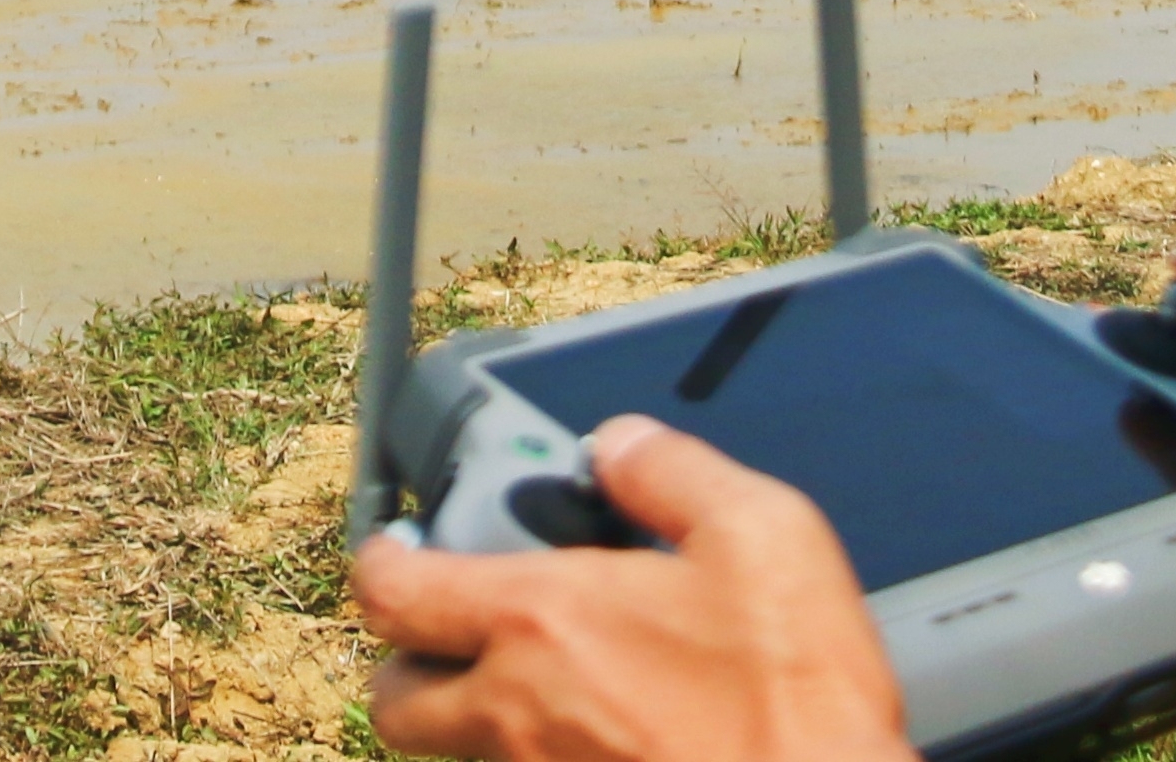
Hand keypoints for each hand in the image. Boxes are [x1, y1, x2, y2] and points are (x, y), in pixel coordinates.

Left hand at [352, 415, 914, 761]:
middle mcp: (519, 713)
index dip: (380, 562)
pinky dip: (538, 756)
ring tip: (543, 681)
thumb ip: (671, 472)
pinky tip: (603, 731)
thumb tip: (620, 444)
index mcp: (542, 621)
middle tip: (453, 627)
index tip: (396, 548)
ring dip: (472, 716)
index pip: (394, 593)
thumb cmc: (796, 698)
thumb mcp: (760, 534)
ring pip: (456, 754)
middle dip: (407, 660)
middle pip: (395, 700)